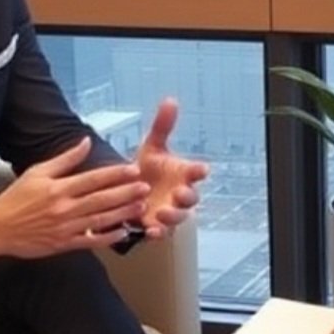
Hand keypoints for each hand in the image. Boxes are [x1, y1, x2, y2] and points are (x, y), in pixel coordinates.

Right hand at [0, 138, 150, 264]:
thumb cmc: (16, 199)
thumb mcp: (37, 172)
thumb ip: (64, 159)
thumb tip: (85, 142)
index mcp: (58, 188)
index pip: (92, 179)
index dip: (115, 174)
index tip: (133, 169)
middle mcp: (64, 208)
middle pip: (101, 199)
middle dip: (126, 193)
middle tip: (145, 187)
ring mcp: (65, 228)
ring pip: (99, 219)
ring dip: (122, 213)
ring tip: (140, 206)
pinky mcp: (64, 244)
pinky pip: (90, 241)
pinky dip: (107, 238)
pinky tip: (123, 232)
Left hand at [133, 98, 209, 235]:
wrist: (131, 191)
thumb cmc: (148, 168)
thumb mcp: (152, 146)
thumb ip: (162, 126)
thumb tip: (170, 100)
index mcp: (182, 174)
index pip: (196, 171)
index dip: (200, 171)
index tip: (202, 169)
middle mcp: (180, 193)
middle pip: (192, 198)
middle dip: (187, 196)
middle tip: (180, 192)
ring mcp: (170, 211)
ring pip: (179, 217)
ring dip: (173, 216)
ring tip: (162, 212)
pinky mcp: (157, 225)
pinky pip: (162, 233)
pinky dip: (158, 233)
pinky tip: (151, 231)